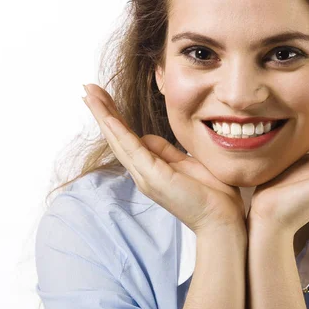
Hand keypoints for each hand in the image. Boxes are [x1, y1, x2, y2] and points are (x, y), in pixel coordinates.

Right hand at [82, 84, 246, 234]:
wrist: (222, 220)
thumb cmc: (211, 194)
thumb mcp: (187, 163)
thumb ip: (167, 152)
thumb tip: (148, 138)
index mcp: (151, 168)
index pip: (127, 137)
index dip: (114, 116)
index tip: (102, 96)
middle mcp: (143, 172)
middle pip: (117, 136)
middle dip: (102, 111)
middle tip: (86, 88)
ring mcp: (146, 176)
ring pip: (119, 140)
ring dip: (104, 116)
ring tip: (89, 94)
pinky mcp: (154, 178)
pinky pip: (133, 150)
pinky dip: (119, 132)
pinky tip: (108, 116)